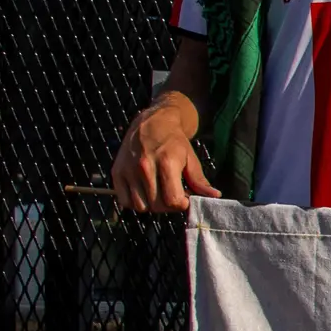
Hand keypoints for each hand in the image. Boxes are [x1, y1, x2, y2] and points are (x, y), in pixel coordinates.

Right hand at [111, 97, 216, 215]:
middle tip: (174, 195)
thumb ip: (200, 180)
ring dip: (152, 205)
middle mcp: (145, 167)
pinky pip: (125, 201)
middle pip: (157, 205)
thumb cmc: (174, 142)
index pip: (172, 200)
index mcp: (166, 163)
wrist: (152, 123)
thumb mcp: (191, 158)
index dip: (182, 204)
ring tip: (160, 193)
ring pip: (140, 206)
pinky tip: (145, 192)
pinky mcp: (117, 173)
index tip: (186, 198)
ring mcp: (128, 171)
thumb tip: (214, 197)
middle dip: (169, 206)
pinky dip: (135, 202)